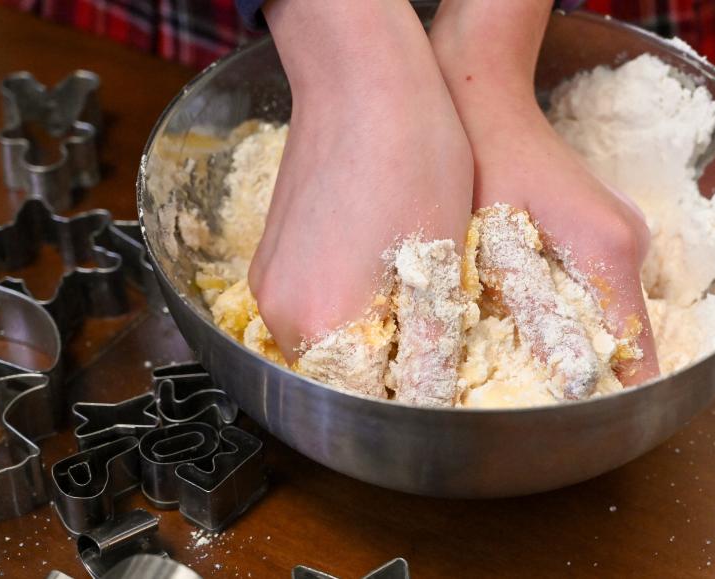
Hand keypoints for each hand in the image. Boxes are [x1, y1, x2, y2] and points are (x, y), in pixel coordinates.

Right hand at [249, 0, 472, 364]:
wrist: (361, 76)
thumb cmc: (411, 157)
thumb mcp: (438, 265)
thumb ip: (427, 347)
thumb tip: (430, 402)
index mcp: (319, 320)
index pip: (364, 399)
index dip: (410, 394)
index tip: (445, 374)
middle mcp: (278, 309)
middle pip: (341, 372)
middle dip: (390, 368)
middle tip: (440, 338)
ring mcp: (268, 279)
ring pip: (327, 337)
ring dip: (371, 334)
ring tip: (416, 299)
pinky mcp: (272, 253)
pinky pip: (312, 302)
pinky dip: (348, 303)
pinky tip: (385, 269)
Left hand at [431, 0, 658, 383]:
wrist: (480, 93)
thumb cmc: (482, 161)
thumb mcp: (496, 247)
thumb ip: (537, 316)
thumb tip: (569, 384)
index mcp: (612, 251)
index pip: (641, 356)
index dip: (615, 402)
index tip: (581, 433)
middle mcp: (630, 243)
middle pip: (625, 336)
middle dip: (587, 372)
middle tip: (532, 396)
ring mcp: (620, 232)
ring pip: (607, 311)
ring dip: (572, 340)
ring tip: (519, 355)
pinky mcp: (602, 228)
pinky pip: (594, 285)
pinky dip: (566, 308)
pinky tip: (521, 309)